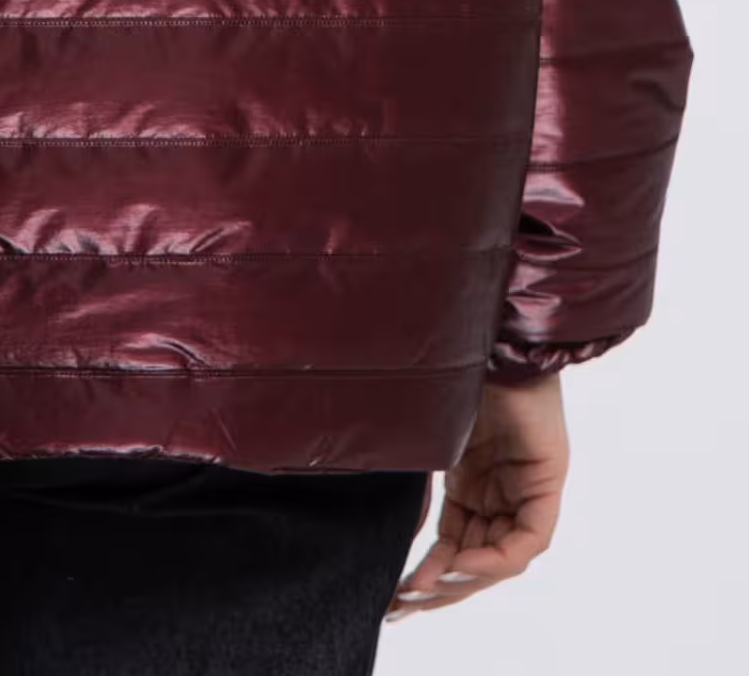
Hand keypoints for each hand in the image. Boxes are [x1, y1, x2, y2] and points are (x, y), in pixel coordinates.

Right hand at [385, 371, 568, 621]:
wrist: (485, 336)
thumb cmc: (451, 374)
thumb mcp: (428, 444)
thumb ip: (418, 488)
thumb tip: (400, 535)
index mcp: (473, 480)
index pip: (457, 543)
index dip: (431, 574)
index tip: (399, 596)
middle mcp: (501, 490)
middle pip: (479, 558)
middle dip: (443, 589)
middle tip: (405, 608)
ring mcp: (525, 487)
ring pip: (503, 556)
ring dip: (465, 580)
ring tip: (426, 590)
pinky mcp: (546, 480)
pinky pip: (527, 538)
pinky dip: (497, 558)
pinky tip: (463, 563)